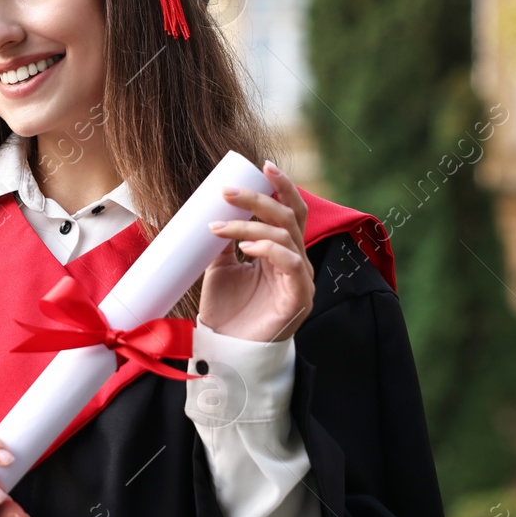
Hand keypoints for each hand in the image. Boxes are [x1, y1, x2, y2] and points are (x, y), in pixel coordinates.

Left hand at [200, 160, 313, 343]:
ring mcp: (300, 279)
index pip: (290, 211)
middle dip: (259, 199)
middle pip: (289, 216)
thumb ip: (225, 240)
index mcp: (282, 251)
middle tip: (226, 192)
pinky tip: (246, 248)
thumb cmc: (226, 312)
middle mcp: (295, 261)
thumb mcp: (220, 267)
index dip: (283, 186)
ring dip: (248, 227)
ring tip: (217, 229)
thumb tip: (215, 210)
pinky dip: (269, 249)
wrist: (224, 350)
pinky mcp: (299, 297)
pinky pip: (291, 262)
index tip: (262, 166)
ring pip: (285, 235)